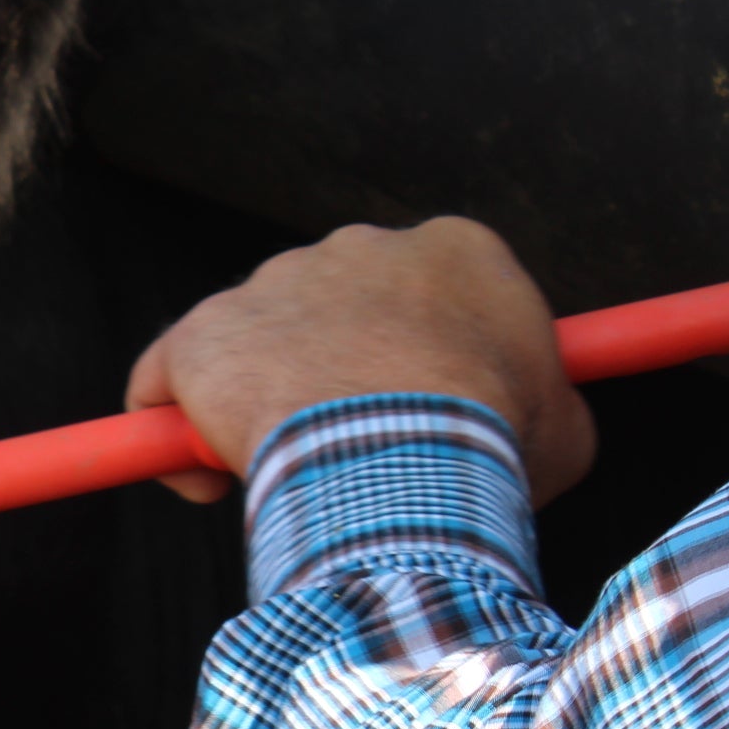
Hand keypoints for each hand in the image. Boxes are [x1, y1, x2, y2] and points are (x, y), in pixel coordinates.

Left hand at [126, 218, 595, 505]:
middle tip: (349, 451)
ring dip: (260, 406)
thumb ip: (540, 403)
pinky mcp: (202, 333)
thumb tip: (536, 419)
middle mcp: (354, 248)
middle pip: (331, 314)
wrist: (407, 452)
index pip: (423, 298)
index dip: (415, 360)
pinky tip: (200, 479)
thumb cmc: (496, 445)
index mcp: (450, 251)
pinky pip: (167, 382)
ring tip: (287, 476)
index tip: (416, 413)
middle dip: (334, 376)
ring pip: (253, 349)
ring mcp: (270, 284)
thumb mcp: (562, 427)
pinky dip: (171, 427)